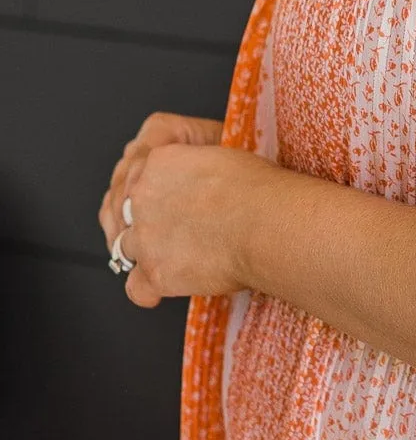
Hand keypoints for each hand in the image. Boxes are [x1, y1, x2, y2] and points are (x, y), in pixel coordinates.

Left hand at [98, 112, 264, 307]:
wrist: (268, 224)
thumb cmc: (259, 190)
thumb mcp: (226, 151)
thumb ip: (198, 158)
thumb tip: (201, 167)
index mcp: (160, 162)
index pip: (135, 168)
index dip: (148, 182)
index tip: (160, 192)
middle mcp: (143, 197)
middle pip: (123, 206)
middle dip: (139, 216)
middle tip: (161, 224)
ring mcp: (145, 237)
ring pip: (124, 246)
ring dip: (143, 250)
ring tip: (166, 254)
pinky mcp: (156, 273)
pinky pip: (135, 287)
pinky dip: (146, 289)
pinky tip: (159, 287)